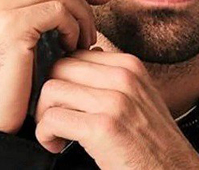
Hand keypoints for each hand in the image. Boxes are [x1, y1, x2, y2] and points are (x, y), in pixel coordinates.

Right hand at [0, 0, 109, 133]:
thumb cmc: (11, 88)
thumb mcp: (30, 42)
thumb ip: (46, 16)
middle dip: (82, 1)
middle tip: (91, 31)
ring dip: (80, 15)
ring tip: (82, 43)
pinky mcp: (11, 25)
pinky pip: (58, 11)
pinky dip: (72, 27)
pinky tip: (70, 49)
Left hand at [34, 49, 198, 168]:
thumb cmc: (154, 142)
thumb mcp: (139, 97)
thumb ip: (112, 77)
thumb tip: (82, 60)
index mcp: (129, 66)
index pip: (75, 54)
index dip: (61, 79)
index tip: (62, 100)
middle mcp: (123, 77)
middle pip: (59, 67)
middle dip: (48, 95)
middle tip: (54, 117)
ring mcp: (115, 101)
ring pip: (51, 90)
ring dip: (44, 115)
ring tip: (56, 133)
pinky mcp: (103, 127)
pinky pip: (53, 119)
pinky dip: (45, 134)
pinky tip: (57, 145)